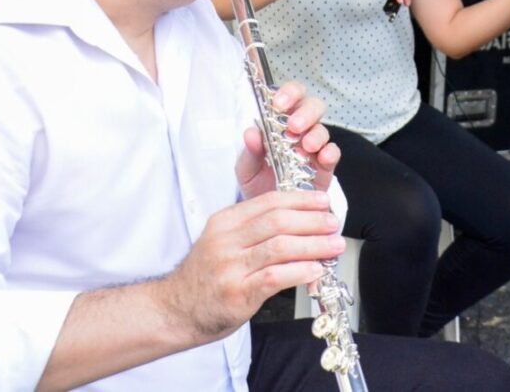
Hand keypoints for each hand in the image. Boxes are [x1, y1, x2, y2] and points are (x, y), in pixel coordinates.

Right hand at [162, 190, 344, 339]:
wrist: (175, 310)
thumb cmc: (205, 277)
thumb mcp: (223, 242)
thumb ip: (255, 231)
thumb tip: (300, 223)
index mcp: (224, 222)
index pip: (268, 202)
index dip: (301, 200)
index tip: (322, 202)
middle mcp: (226, 240)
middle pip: (278, 221)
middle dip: (312, 220)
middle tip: (333, 224)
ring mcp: (230, 266)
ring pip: (280, 246)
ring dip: (314, 245)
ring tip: (334, 246)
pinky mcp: (237, 292)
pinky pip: (275, 276)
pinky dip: (300, 271)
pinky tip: (316, 270)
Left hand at [235, 80, 339, 198]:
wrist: (271, 217)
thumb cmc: (258, 185)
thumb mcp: (247, 170)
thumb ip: (250, 152)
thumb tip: (251, 132)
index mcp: (280, 122)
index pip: (289, 96)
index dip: (288, 93)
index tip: (278, 103)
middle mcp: (301, 130)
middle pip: (312, 106)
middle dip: (305, 112)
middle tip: (294, 126)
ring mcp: (314, 147)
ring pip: (323, 128)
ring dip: (315, 134)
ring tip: (305, 146)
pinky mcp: (325, 166)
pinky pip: (334, 152)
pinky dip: (329, 152)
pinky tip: (321, 157)